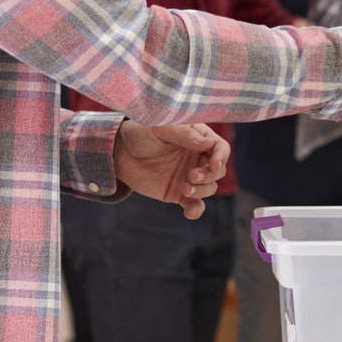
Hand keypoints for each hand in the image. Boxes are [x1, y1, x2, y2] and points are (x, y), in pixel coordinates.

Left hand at [113, 122, 228, 218]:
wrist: (121, 154)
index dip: (221, 156)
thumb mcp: (160, 128)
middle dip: (209, 175)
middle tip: (191, 176)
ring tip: (185, 189)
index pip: (220, 147)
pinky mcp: (179, 193)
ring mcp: (189, 176)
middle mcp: (197, 158)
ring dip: (202, 190)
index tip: (213, 164)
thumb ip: (183, 134)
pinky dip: (196, 210)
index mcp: (197, 138)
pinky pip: (195, 204)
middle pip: (218, 170)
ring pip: (210, 187)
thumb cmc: (141, 134)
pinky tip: (189, 213)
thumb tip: (206, 142)